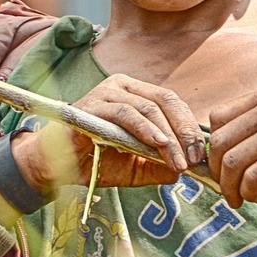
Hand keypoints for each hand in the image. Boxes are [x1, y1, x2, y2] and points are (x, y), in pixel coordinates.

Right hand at [12, 74, 206, 192]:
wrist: (56, 167)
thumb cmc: (96, 161)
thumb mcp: (135, 167)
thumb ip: (159, 166)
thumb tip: (186, 170)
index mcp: (136, 94)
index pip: (172, 102)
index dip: (190, 126)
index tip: (200, 154)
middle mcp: (123, 86)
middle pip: (165, 100)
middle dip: (184, 131)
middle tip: (193, 158)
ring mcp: (106, 91)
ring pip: (149, 107)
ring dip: (168, 136)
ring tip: (178, 160)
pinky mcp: (93, 104)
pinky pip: (126, 113)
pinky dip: (145, 129)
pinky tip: (158, 144)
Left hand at [208, 89, 256, 207]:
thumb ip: (251, 129)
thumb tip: (210, 153)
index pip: (218, 117)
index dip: (212, 146)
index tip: (219, 167)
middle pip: (221, 141)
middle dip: (216, 171)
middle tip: (224, 189)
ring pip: (234, 161)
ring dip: (229, 186)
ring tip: (236, 198)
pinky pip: (253, 177)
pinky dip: (247, 192)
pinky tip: (253, 197)